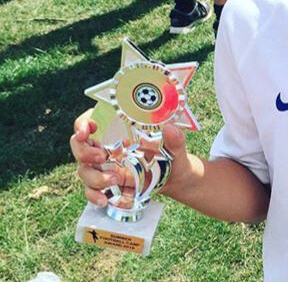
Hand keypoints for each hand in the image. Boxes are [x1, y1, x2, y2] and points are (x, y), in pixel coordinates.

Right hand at [70, 111, 189, 205]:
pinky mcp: (107, 185)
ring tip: (116, 179)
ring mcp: (105, 167)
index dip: (82, 124)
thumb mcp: (175, 146)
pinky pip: (91, 190)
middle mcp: (107, 147)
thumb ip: (174, 138)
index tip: (86, 131)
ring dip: (94, 176)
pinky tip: (104, 199)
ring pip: (84, 169)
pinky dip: (94, 195)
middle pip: (80, 146)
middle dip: (84, 152)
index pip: (91, 121)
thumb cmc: (172, 155)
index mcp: (119, 131)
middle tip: (101, 156)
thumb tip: (170, 128)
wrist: (175, 179)